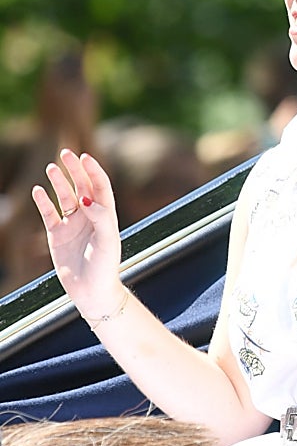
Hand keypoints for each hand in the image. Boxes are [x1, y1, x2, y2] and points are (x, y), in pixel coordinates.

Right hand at [30, 150, 124, 316]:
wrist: (92, 291)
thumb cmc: (106, 266)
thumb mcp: (108, 241)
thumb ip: (101, 218)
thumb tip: (86, 199)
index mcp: (106, 215)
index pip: (100, 187)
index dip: (93, 171)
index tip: (85, 157)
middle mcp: (90, 217)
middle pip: (82, 187)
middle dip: (75, 170)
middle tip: (66, 153)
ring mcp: (73, 225)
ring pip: (65, 197)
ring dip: (59, 182)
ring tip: (52, 167)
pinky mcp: (57, 236)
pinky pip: (49, 214)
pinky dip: (44, 202)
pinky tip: (38, 190)